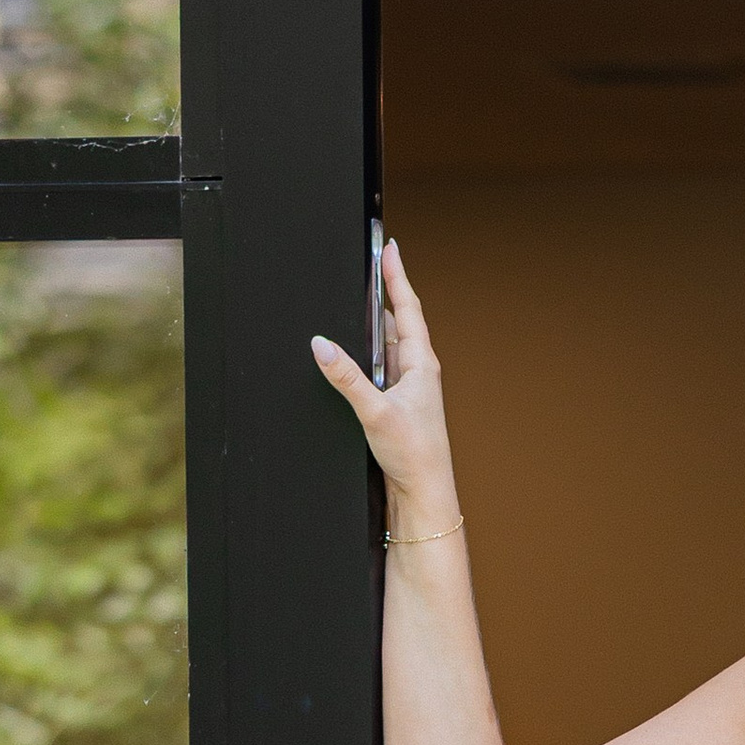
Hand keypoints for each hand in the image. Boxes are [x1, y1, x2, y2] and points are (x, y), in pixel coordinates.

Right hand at [310, 239, 455, 519]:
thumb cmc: (415, 457)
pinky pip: (379, 370)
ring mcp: (407, 389)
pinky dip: (366, 357)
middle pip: (396, 322)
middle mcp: (417, 373)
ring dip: (371, 328)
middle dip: (381, 296)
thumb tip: (321, 345)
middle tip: (368, 267)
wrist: (424, 496)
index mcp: (421, 365)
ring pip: (386, 347)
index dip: (397, 277)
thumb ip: (346, 378)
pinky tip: (351, 356)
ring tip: (354, 304)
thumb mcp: (375, 412)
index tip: (390, 248)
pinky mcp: (396, 406)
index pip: (407, 309)